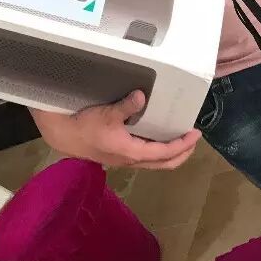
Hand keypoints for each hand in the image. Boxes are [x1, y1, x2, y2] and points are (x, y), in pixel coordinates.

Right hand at [33, 91, 201, 169]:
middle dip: (182, 153)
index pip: (165, 152)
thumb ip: (126, 106)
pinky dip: (158, 151)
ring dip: (170, 154)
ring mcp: (125, 160)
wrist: (64, 136)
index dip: (183, 144)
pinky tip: (157, 138)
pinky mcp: (120, 156)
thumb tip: (142, 96)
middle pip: (165, 163)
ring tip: (180, 139)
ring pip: (155, 162)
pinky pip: (146, 158)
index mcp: (132, 151)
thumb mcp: (106, 113)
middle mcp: (132, 160)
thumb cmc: (85, 125)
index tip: (195, 134)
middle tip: (193, 140)